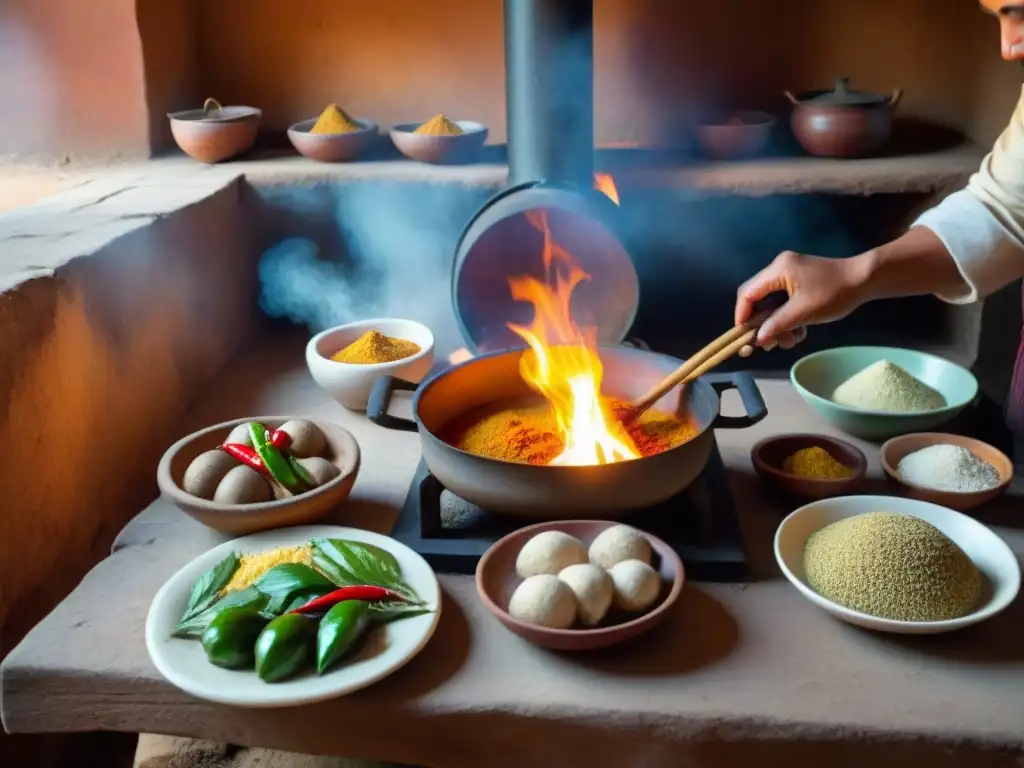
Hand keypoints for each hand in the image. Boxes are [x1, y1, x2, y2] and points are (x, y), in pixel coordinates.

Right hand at [735, 250, 868, 355]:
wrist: (865, 280)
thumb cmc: (834, 293)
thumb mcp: (803, 312)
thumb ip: (777, 325)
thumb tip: (757, 339)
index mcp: (778, 270)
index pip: (747, 294)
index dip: (742, 316)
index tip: (745, 336)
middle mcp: (779, 268)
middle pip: (756, 299)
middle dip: (762, 324)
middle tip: (770, 344)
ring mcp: (789, 274)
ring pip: (770, 304)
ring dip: (777, 324)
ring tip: (790, 339)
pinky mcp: (798, 281)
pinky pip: (782, 302)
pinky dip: (787, 318)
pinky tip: (798, 331)